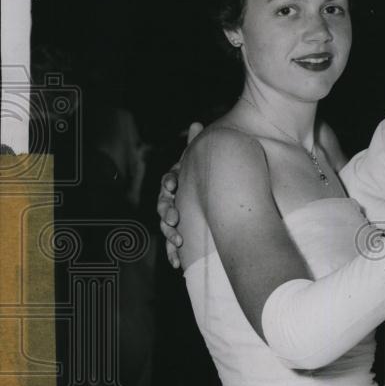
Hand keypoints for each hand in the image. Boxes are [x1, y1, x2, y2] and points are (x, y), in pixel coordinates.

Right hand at [157, 122, 202, 268]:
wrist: (220, 193)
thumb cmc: (208, 174)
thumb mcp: (204, 159)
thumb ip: (197, 144)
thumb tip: (195, 122)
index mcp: (176, 182)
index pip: (168, 182)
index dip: (169, 185)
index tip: (174, 187)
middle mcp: (172, 199)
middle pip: (164, 206)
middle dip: (167, 213)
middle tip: (174, 218)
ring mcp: (175, 218)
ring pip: (167, 226)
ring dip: (170, 235)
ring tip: (178, 241)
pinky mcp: (181, 234)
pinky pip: (174, 245)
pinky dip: (174, 253)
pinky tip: (177, 262)